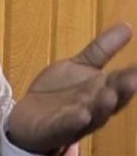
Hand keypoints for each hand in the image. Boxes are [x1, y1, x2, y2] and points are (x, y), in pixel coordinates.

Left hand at [7, 23, 136, 154]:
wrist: (29, 118)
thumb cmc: (59, 91)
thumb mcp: (79, 66)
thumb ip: (101, 50)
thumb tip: (127, 26)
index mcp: (102, 91)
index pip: (122, 82)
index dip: (133, 76)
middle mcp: (94, 107)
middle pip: (112, 100)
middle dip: (123, 91)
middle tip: (133, 79)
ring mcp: (76, 121)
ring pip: (94, 116)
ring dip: (102, 107)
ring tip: (110, 96)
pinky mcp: (55, 129)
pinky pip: (66, 126)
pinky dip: (74, 122)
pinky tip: (82, 115)